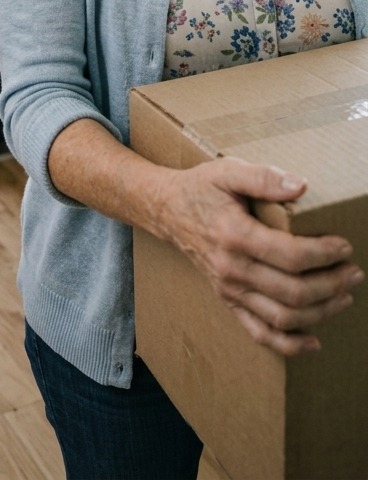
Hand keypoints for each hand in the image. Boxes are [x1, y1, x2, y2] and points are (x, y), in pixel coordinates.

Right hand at [159, 158, 362, 355]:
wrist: (167, 210)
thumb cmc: (201, 188)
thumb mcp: (228, 171)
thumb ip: (264, 177)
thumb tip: (300, 185)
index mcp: (234, 236)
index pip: (290, 255)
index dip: (323, 254)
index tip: (345, 246)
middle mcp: (232, 270)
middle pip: (292, 292)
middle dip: (331, 285)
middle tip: (354, 272)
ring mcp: (229, 290)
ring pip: (282, 317)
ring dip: (320, 312)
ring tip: (344, 296)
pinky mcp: (228, 301)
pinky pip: (259, 333)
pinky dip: (289, 344)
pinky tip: (313, 340)